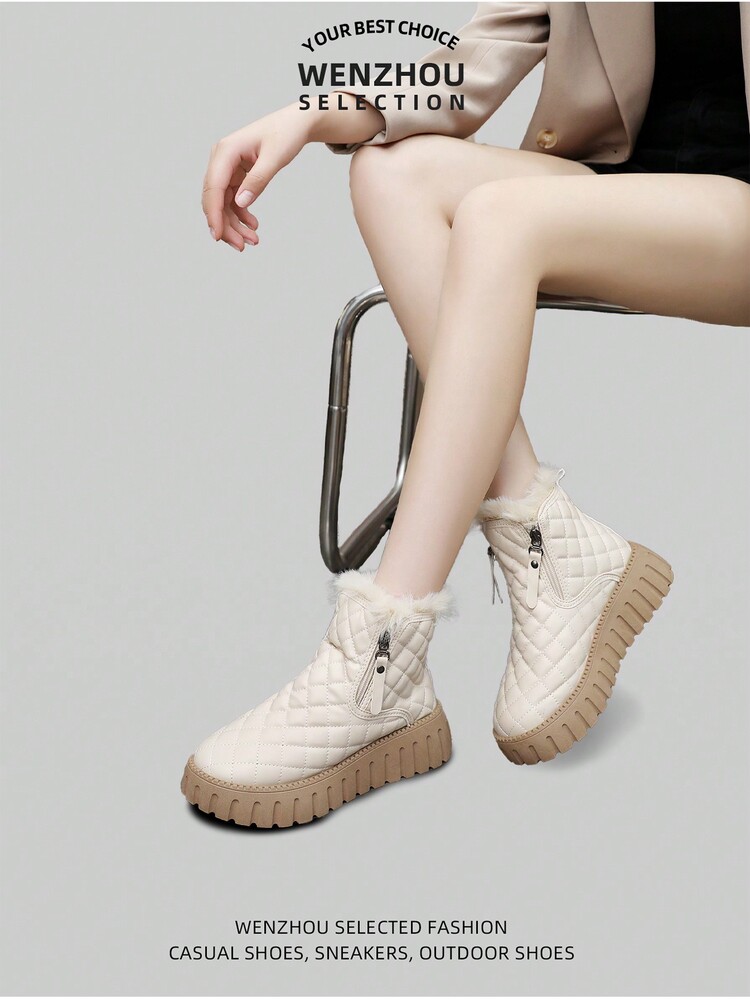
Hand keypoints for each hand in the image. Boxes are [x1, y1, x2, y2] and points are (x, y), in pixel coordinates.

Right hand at [202, 105, 311, 250]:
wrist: (296, 123)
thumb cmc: (285, 134)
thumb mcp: (274, 158)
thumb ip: (257, 181)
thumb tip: (239, 204)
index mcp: (225, 151)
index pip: (213, 188)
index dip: (213, 214)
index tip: (218, 237)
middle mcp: (221, 159)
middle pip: (215, 199)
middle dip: (226, 225)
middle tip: (242, 247)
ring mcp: (228, 167)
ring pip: (223, 203)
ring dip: (234, 224)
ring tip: (253, 241)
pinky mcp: (236, 174)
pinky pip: (233, 200)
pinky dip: (241, 215)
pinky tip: (253, 225)